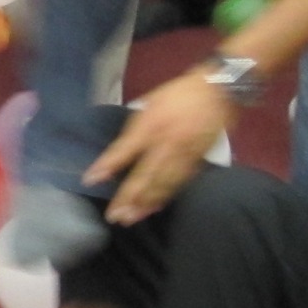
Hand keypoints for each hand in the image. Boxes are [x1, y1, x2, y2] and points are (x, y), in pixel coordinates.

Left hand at [88, 69, 236, 225]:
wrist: (218, 89)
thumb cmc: (178, 95)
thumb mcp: (149, 104)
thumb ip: (135, 129)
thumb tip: (119, 153)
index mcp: (151, 124)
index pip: (124, 149)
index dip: (107, 165)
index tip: (89, 180)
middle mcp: (166, 141)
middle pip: (145, 174)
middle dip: (129, 197)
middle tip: (115, 216)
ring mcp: (184, 152)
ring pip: (163, 183)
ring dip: (146, 203)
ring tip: (132, 218)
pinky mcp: (198, 159)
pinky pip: (180, 182)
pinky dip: (166, 196)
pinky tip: (155, 207)